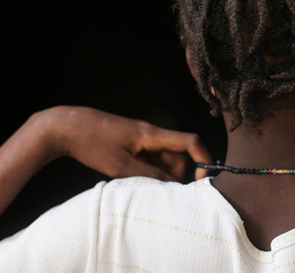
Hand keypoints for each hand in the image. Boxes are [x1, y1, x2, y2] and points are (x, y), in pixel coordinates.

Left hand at [41, 106, 211, 181]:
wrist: (66, 126)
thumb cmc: (91, 142)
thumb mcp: (120, 166)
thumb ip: (148, 176)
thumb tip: (171, 186)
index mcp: (152, 134)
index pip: (190, 142)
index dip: (203, 158)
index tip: (203, 178)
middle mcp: (151, 134)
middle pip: (178, 154)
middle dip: (178, 174)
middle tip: (165, 194)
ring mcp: (141, 138)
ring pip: (164, 158)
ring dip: (162, 174)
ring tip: (144, 188)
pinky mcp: (132, 143)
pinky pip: (150, 157)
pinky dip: (149, 170)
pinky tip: (135, 181)